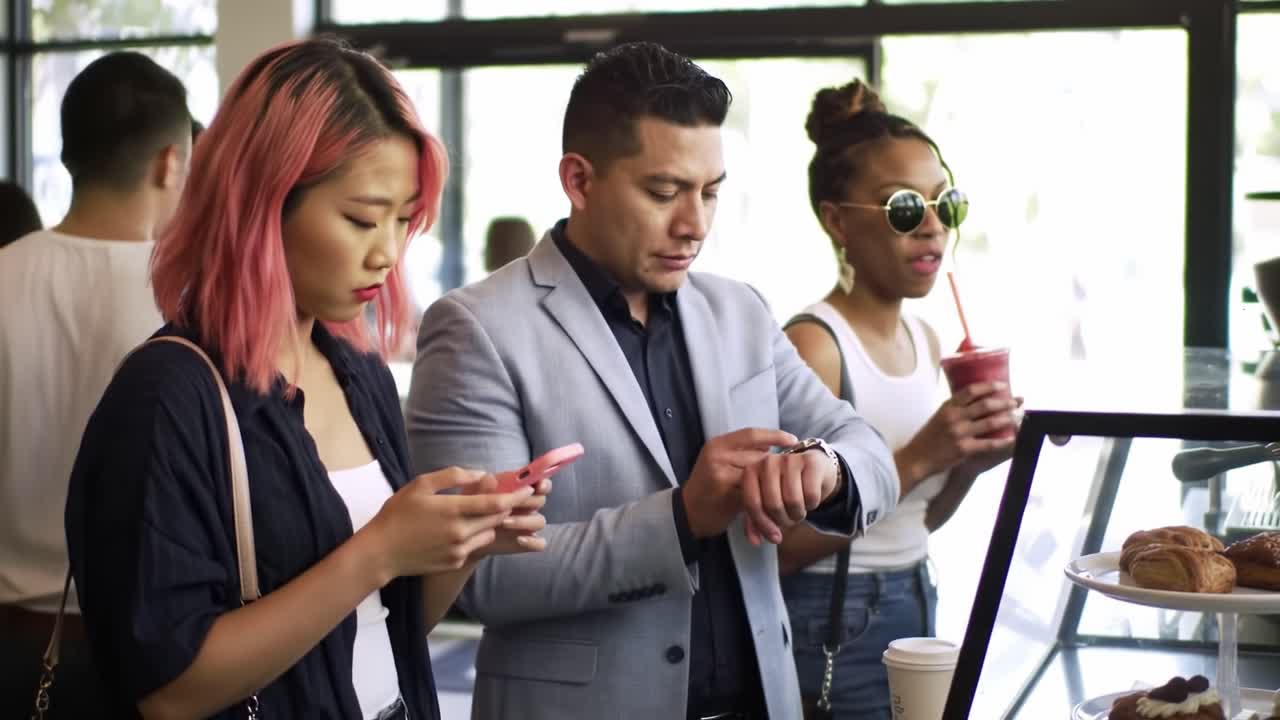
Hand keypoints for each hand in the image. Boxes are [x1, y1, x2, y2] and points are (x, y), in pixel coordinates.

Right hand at [364, 467, 534, 578]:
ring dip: (489, 523)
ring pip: (488, 533)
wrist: (381, 552)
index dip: (516, 496)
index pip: (496, 503)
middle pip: (497, 519)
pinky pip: (474, 547)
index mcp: (454, 510)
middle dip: (506, 508)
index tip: (528, 490)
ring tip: (474, 514)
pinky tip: (456, 531)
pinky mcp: (455, 562)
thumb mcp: (420, 485)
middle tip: (507, 498)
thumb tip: (480, 474)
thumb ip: (452, 476)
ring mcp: (459, 550)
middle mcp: (461, 532)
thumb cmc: (397, 514)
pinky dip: (473, 536)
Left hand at [462, 476, 550, 557]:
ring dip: (525, 521)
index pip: (539, 482)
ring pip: (539, 521)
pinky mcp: (526, 542)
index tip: (538, 485)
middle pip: (540, 500)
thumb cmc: (472, 509)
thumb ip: (482, 487)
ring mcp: (528, 525)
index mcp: (520, 489)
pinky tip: (518, 540)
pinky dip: (532, 541)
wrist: (467, 536)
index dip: (542, 482)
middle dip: (529, 501)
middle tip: (512, 504)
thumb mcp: (473, 496)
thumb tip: (490, 478)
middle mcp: (528, 506)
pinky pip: (539, 543)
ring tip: (504, 522)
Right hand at [683, 428, 796, 539]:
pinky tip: (772, 506)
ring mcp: (721, 474)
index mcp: (718, 445)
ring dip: (773, 485)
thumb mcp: (720, 462)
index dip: (774, 435)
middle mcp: (718, 456)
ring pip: (759, 475)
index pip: (751, 434)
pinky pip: (754, 494)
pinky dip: (765, 500)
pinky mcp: (726, 494)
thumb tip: (771, 446)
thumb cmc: (709, 487)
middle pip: (758, 456)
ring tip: (785, 491)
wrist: (687, 513)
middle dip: (776, 466)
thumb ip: (741, 453)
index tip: (793, 440)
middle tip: (792, 472)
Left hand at [741, 446, 839, 546]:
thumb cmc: (786, 488)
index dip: (763, 525)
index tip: (774, 536)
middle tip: (790, 519)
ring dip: (799, 514)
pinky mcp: (810, 461)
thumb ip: (756, 522)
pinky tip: (810, 498)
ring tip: (799, 509)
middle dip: (784, 520)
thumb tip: (755, 541)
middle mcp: (767, 462)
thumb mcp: (767, 503)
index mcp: (751, 471)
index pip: (752, 504)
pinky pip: (811, 495)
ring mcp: (788, 459)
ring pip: (793, 501)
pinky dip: (812, 504)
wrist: (814, 470)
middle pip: (773, 504)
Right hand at [899, 382, 1018, 484]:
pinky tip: (1012, 438)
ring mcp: (960, 433)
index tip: (1002, 385)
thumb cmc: (928, 437)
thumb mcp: (939, 416)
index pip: (971, 390)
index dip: (989, 386)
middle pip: (985, 405)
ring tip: (1018, 417)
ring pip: (990, 423)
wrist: (917, 458)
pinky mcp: (964, 449)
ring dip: (1007, 419)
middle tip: (1015, 401)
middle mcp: (955, 417)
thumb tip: (980, 401)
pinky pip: (989, 444)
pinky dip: (1002, 441)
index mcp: (948, 406)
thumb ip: (956, 408)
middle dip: (1004, 402)